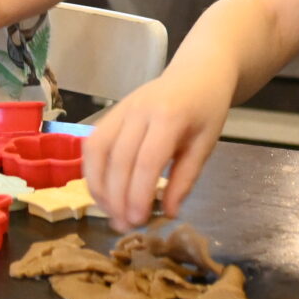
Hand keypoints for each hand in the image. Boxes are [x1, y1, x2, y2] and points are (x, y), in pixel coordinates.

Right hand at [81, 65, 234, 232]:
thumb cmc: (206, 109)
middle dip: (117, 197)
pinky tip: (103, 192)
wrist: (196, 72)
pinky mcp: (110, 112)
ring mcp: (120, 109)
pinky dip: (93, 171)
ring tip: (111, 213)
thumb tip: (167, 213)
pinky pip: (92, 144)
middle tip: (124, 226)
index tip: (138, 222)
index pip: (146, 160)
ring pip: (96, 151)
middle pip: (118, 159)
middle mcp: (139, 110)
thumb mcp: (206, 144)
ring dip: (98, 186)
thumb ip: (185, 179)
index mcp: (169, 116)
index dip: (138, 194)